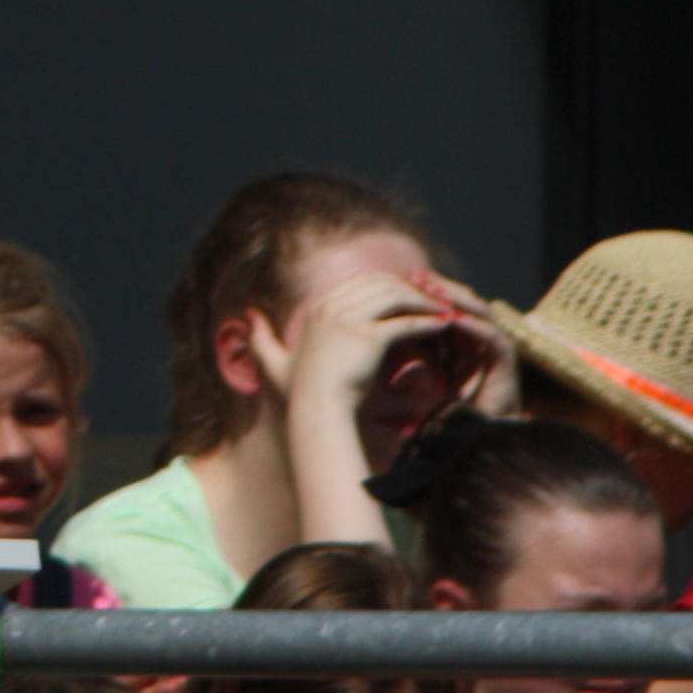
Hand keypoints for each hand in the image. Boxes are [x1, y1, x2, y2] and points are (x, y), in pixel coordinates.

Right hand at [270, 269, 500, 460]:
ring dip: (424, 301)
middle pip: (382, 282)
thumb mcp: (273, 362)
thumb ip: (260, 338)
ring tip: (445, 310)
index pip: (363, 281)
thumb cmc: (298, 393)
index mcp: (319, 307)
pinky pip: (406, 321)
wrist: (316, 411)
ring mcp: (350, 319)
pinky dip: (428, 321)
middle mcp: (333, 307)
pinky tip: (444, 326)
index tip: (411, 294)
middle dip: (411, 287)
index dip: (390, 284)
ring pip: (397, 296)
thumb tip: (247, 315)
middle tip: (434, 298)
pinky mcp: (369, 337)